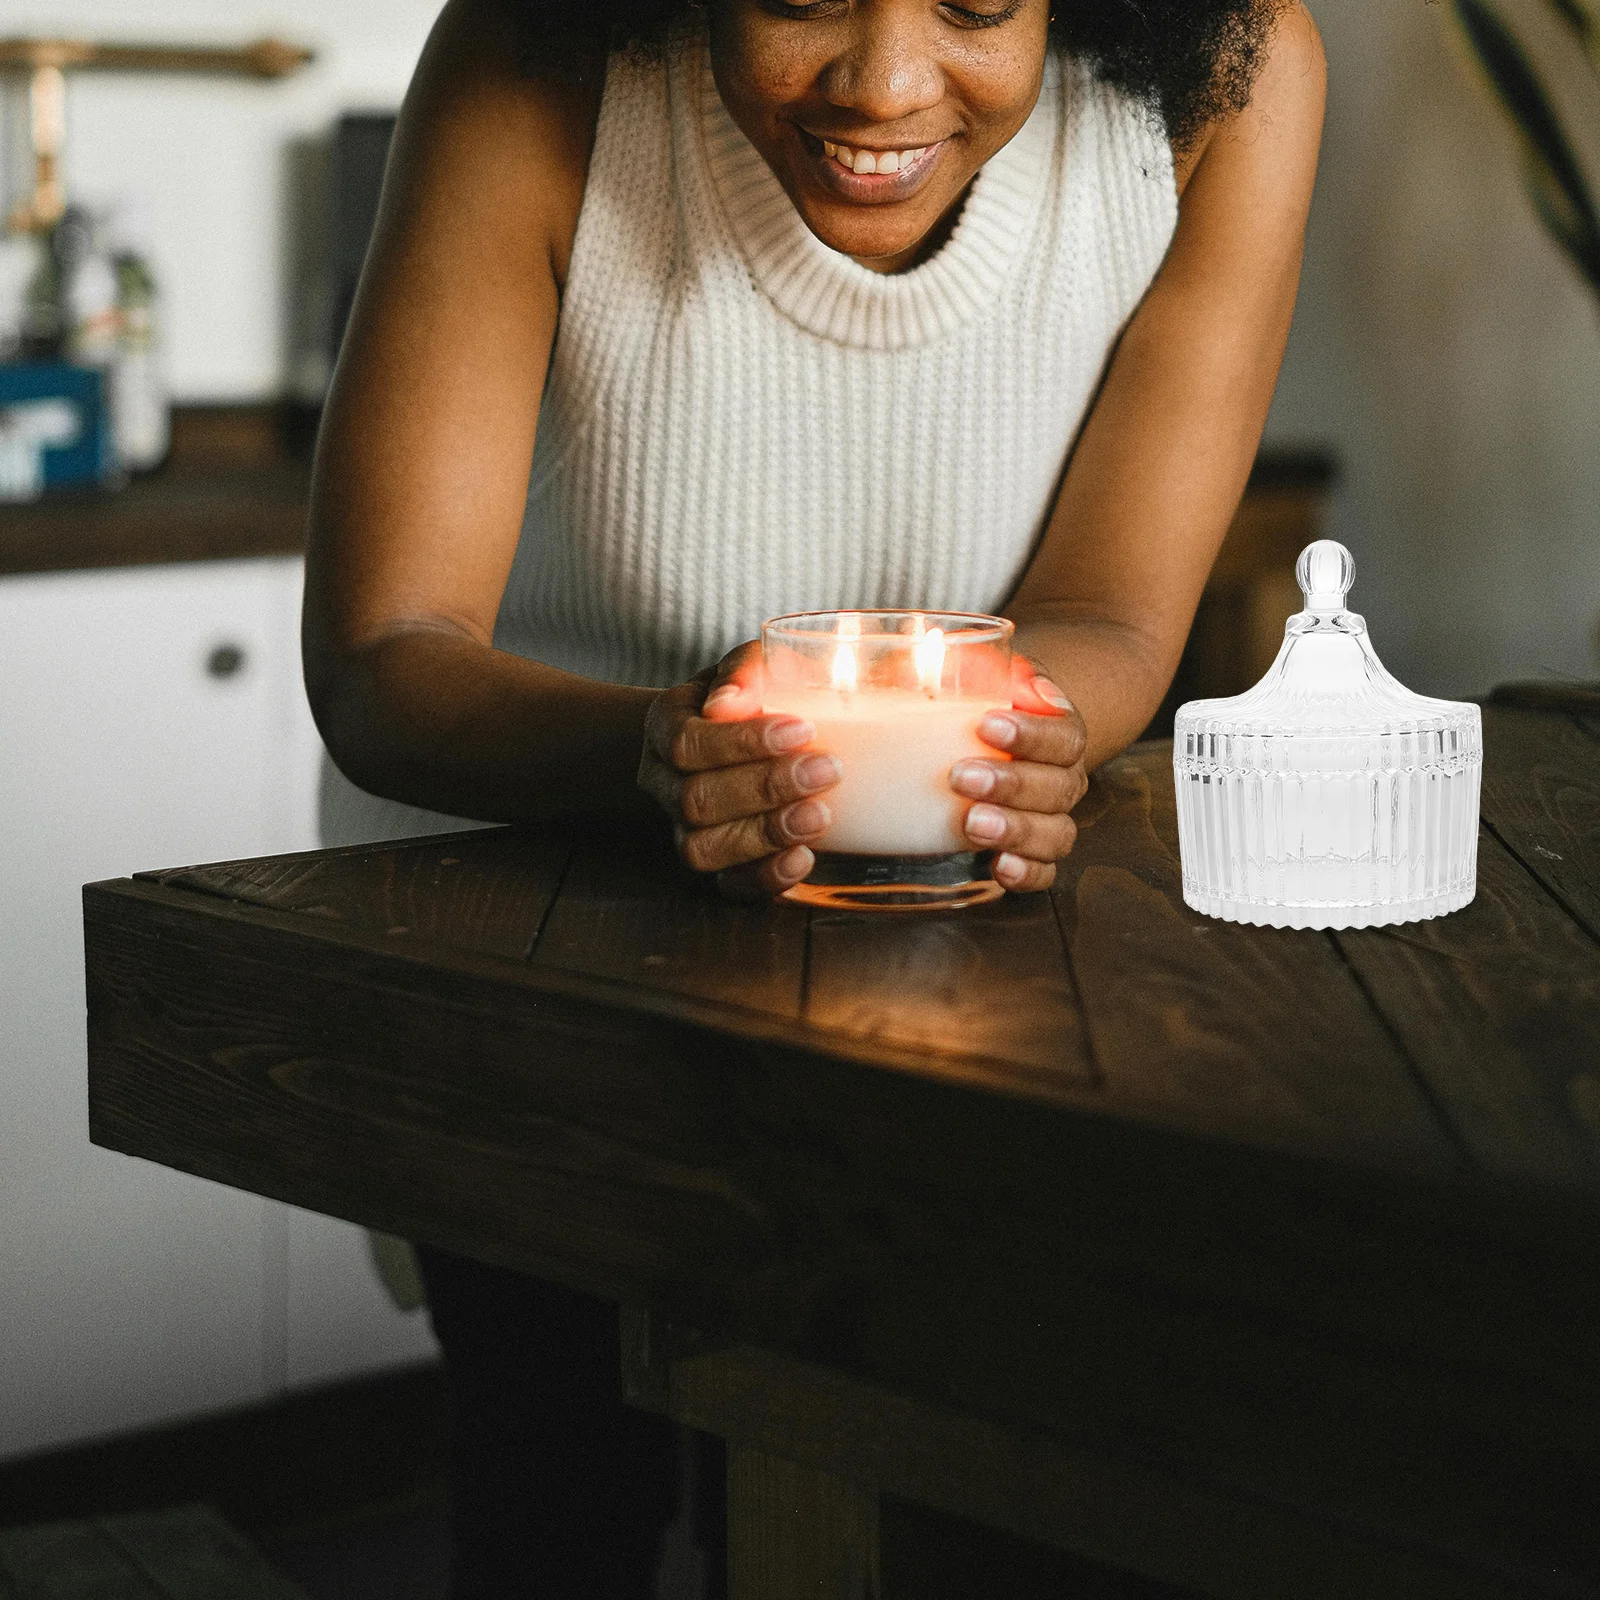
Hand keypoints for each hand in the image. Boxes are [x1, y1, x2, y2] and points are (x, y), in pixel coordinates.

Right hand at [637, 641, 841, 897]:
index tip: (802, 728)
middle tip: (827, 769)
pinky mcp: (717, 867)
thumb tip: (732, 699)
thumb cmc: (754, 693)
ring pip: (702, 849)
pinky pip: (727, 888)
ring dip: (764, 835)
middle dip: (764, 788)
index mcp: (666, 726)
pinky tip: (803, 859)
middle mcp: (665, 783)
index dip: (741, 743)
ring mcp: (685, 829)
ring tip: (819, 816)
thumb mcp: (752, 665)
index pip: (687, 743)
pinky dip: (765, 878)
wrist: (737, 736)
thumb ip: (748, 668)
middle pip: (694, 800)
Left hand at [948, 659, 1087, 893]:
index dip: (1031, 733)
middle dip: (1012, 784)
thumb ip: (967, 664)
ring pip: (1055, 832)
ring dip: (1017, 830)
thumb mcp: (977, 675)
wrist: (1003, 732)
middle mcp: (1063, 777)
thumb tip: (947, 656)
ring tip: (973, 824)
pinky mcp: (1031, 851)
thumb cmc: (984, 703)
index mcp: (1059, 731)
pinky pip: (1045, 871)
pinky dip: (1027, 873)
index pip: (1063, 734)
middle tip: (962, 776)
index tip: (987, 724)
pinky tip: (999, 868)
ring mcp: (1050, 817)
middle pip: (1057, 786)